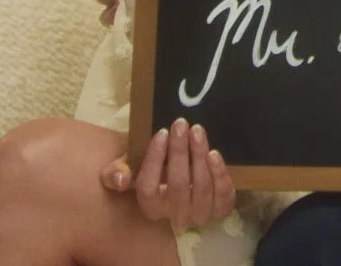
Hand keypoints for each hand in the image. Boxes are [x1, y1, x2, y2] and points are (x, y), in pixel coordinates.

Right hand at [99, 118, 235, 231]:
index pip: (148, 187)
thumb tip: (119, 178)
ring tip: (196, 131)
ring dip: (199, 156)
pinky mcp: (221, 208)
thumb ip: (117, 172)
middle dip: (179, 152)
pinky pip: (223, 195)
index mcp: (150, 206)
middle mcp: (175, 215)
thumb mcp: (131, 167)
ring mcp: (200, 214)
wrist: (178, 176)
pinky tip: (214, 153)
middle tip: (181, 124)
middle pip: (178, 185)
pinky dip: (220, 174)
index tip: (162, 133)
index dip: (154, 160)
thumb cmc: (153, 169)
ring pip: (201, 187)